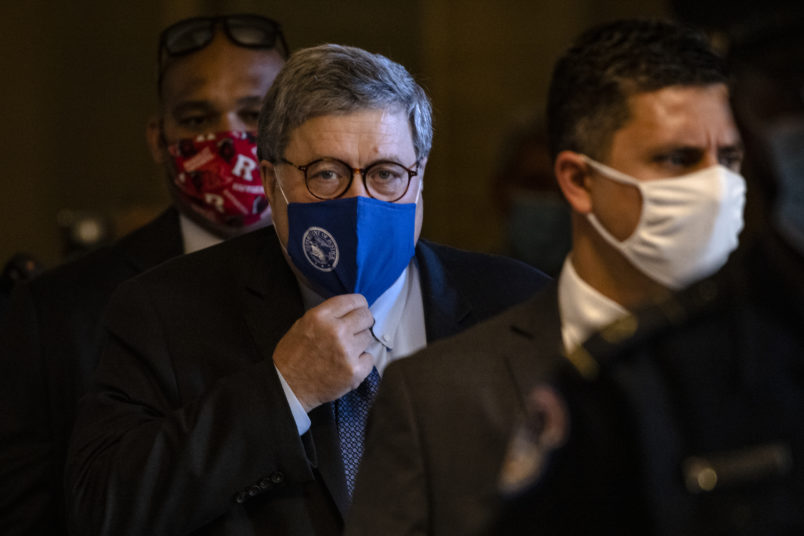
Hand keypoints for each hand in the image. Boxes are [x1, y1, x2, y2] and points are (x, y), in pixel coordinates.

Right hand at [273, 294, 374, 411]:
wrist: (288, 387)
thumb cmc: (293, 356)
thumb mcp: (303, 324)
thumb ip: (327, 315)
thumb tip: (350, 311)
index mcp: (321, 316)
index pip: (354, 301)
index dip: (359, 305)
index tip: (359, 310)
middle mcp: (336, 331)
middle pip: (366, 317)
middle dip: (362, 322)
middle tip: (355, 330)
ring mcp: (347, 352)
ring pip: (368, 337)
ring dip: (360, 343)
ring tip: (344, 351)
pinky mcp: (354, 371)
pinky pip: (370, 359)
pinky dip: (361, 362)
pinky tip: (347, 365)